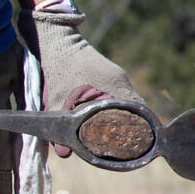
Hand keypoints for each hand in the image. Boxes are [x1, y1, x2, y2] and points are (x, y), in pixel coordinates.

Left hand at [16, 7, 142, 158]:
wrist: (54, 38)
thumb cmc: (56, 69)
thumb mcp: (55, 101)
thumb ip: (60, 128)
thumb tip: (65, 155)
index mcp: (116, 87)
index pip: (140, 114)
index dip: (138, 130)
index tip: (132, 143)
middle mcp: (121, 81)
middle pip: (135, 110)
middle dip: (130, 126)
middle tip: (120, 142)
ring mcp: (116, 75)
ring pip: (127, 101)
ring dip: (121, 115)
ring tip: (111, 132)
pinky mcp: (109, 72)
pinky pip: (118, 93)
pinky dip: (114, 105)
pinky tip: (102, 115)